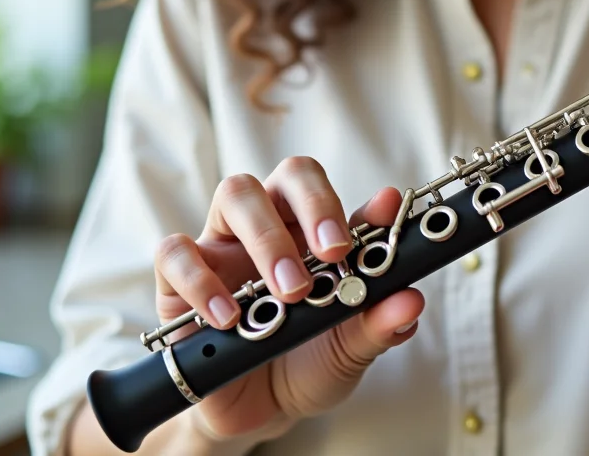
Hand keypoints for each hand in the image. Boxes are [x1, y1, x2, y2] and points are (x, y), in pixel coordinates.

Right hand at [152, 157, 424, 443]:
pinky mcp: (178, 281)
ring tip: (291, 292)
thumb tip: (412, 300)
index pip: (334, 191)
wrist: (260, 413)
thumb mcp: (350, 349)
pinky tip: (230, 317)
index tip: (383, 214)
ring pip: (234, 193)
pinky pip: (176, 253)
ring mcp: (222, 247)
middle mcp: (270, 226)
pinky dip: (202, 280)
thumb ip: (378, 323)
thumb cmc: (308, 364)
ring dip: (267, 238)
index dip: (357, 197)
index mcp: (313, 231)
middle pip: (287, 175)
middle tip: (334, 254)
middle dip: (315, 205)